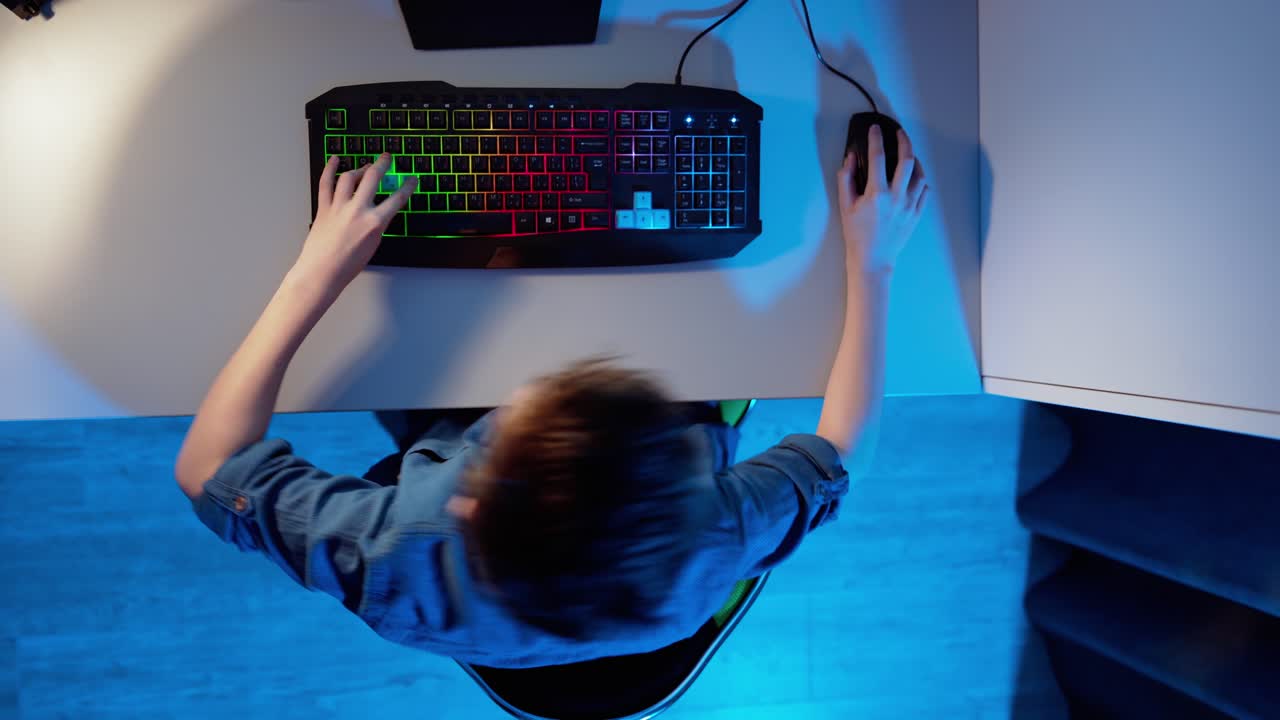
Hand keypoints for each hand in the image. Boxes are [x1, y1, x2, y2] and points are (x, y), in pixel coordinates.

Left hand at [293, 153, 415, 288]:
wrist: (322, 272)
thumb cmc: (347, 265)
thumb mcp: (373, 244)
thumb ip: (378, 224)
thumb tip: (379, 210)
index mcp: (374, 222)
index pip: (397, 199)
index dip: (407, 186)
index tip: (412, 180)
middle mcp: (357, 210)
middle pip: (373, 177)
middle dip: (382, 164)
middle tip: (386, 157)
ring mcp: (339, 207)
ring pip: (350, 177)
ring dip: (360, 168)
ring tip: (365, 166)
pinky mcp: (324, 207)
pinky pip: (326, 183)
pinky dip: (330, 169)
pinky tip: (335, 160)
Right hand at [837, 125, 927, 273]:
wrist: (873, 259)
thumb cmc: (856, 234)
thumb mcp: (845, 206)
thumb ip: (846, 179)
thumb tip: (851, 158)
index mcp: (877, 194)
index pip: (878, 157)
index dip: (876, 139)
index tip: (875, 129)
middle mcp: (896, 197)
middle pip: (907, 160)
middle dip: (904, 141)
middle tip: (899, 133)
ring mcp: (909, 205)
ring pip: (920, 174)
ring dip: (915, 160)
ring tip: (908, 153)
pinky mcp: (916, 213)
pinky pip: (924, 190)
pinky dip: (920, 180)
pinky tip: (914, 176)